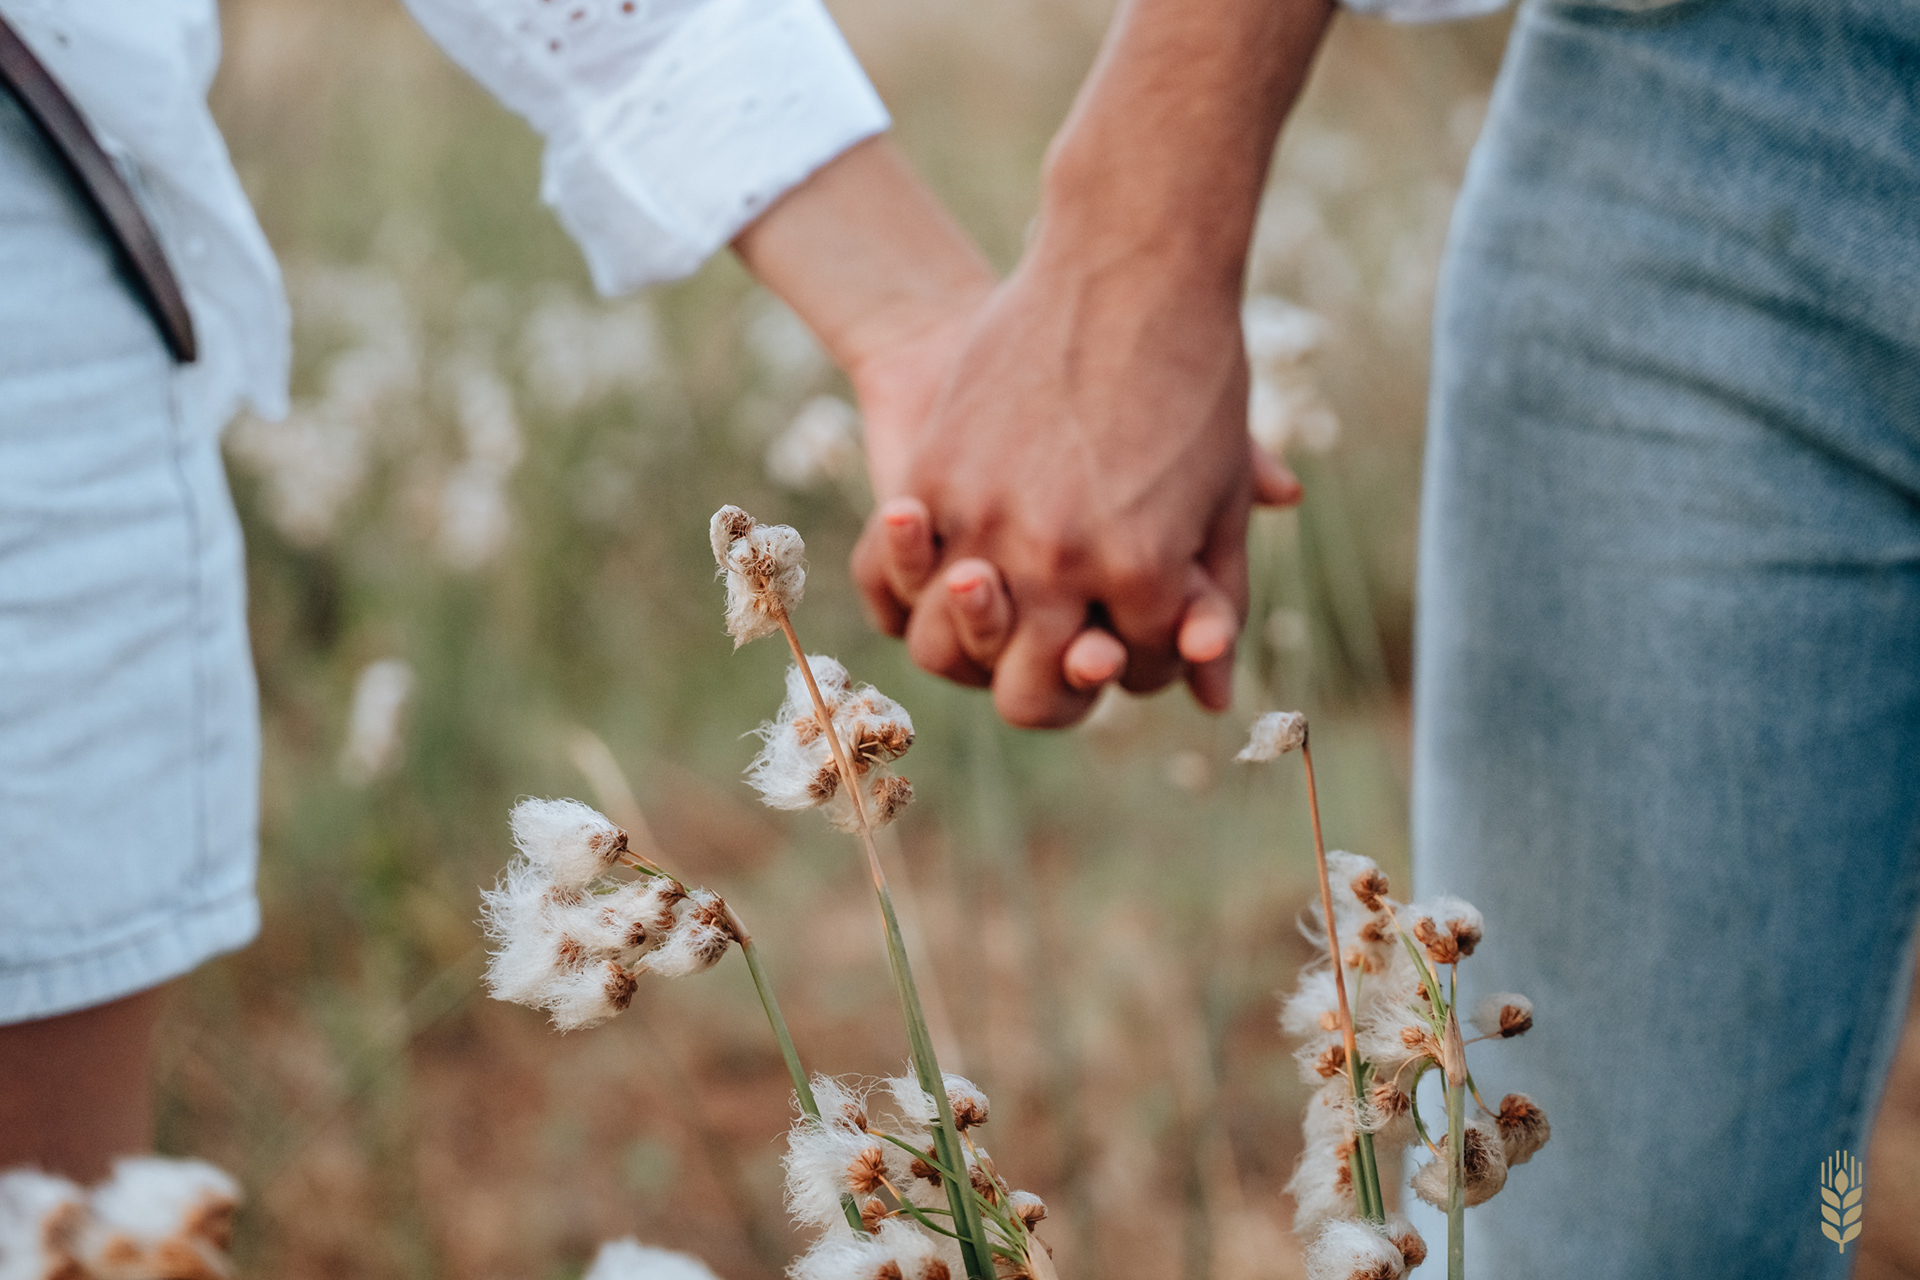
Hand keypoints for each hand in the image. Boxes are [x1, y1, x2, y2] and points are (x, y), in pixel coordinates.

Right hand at [853, 242, 1300, 726]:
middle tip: (1062, 644)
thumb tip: (1210, 703)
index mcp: (1144, 574)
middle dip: (1056, 683)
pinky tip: (940, 572)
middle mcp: (1058, 562)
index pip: (1136, 675)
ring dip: (973, 649)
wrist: (1126, 263)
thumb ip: (1215, 604)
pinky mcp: (930, 479)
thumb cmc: (1192, 383)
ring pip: (948, 652)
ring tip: (1001, 612)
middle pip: (1034, 695)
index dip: (1143, 655)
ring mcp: (985, 523)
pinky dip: (909, 592)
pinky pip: (893, 581)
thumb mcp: (1220, 499)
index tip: (1143, 615)